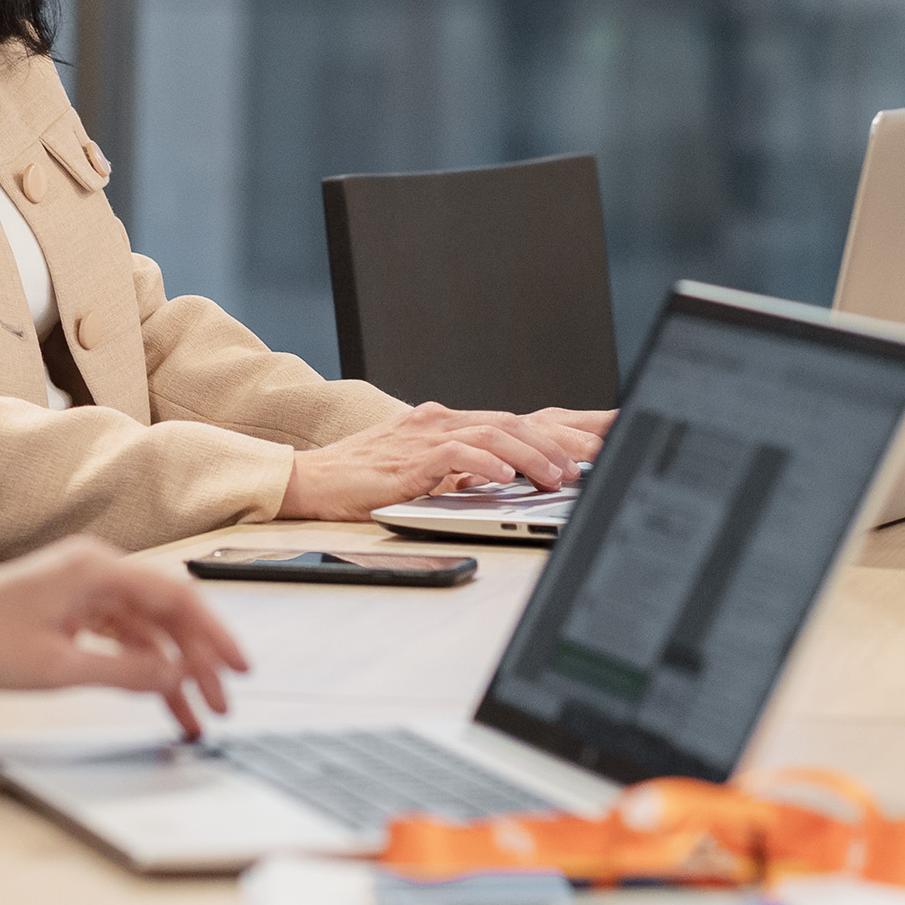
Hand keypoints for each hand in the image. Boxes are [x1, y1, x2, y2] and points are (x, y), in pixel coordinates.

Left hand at [0, 536, 250, 739]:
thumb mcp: (59, 668)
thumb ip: (125, 673)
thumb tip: (177, 678)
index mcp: (96, 569)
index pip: (177, 597)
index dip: (214, 636)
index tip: (239, 668)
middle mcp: (95, 569)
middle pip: (166, 614)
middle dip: (198, 660)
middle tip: (220, 702)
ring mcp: (83, 587)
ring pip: (146, 628)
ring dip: (171, 668)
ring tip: (193, 712)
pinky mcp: (70, 607)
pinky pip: (121, 634)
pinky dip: (140, 664)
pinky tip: (157, 693)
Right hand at [278, 404, 614, 521]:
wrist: (310, 480)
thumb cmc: (363, 482)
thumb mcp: (424, 475)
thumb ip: (462, 472)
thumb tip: (508, 483)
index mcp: (447, 423)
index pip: (513, 421)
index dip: (557, 432)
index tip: (594, 446)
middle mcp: (441, 420)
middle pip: (513, 422)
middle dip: (559, 441)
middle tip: (593, 462)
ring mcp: (424, 434)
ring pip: (494, 433)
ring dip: (532, 455)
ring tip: (559, 477)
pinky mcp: (409, 456)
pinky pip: (457, 454)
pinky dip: (486, 464)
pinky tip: (508, 478)